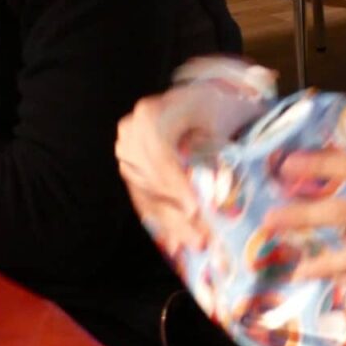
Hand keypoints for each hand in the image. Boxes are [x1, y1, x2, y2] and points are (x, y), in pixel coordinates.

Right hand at [115, 90, 209, 260]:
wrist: (197, 100)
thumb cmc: (213, 106)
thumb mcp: (218, 118)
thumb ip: (215, 151)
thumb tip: (219, 197)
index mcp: (150, 116)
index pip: (159, 155)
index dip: (175, 184)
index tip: (195, 208)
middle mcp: (131, 134)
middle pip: (151, 181)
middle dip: (177, 213)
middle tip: (201, 239)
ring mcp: (126, 154)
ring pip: (146, 196)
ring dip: (171, 224)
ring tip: (195, 245)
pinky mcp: (129, 170)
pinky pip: (143, 200)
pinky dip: (162, 221)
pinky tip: (176, 243)